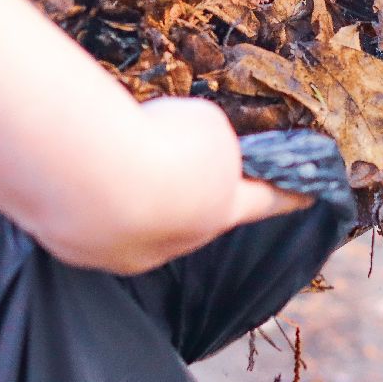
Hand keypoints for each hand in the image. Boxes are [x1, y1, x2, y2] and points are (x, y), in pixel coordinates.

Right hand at [44, 96, 312, 275]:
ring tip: (106, 158)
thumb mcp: (203, 127)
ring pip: (129, 220)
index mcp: (221, 209)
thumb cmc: (162, 143)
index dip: (283, 196)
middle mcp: (178, 242)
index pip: (262, 201)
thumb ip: (204, 145)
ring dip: (124, 192)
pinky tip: (74, 176)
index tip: (308, 196)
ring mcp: (127, 254)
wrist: (96, 175)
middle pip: (185, 214)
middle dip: (176, 186)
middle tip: (154, 151)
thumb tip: (177, 159)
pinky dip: (85, 200)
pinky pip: (86, 221)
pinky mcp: (81, 253)